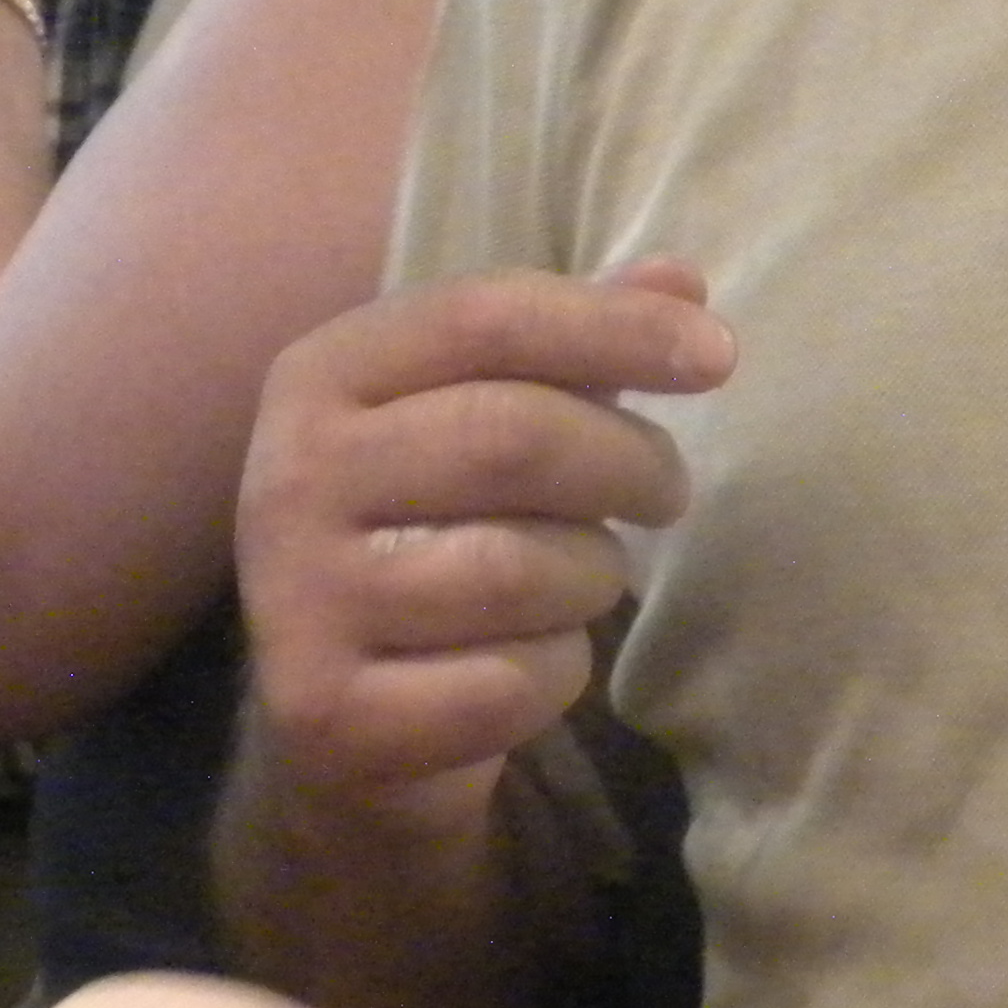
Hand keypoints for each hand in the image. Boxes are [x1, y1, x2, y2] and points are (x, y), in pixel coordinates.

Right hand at [237, 265, 733, 822]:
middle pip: (513, 437)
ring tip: (581, 581)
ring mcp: (299, 603)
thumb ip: (574, 347)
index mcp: (321, 377)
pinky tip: (524, 667)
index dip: (613, 326)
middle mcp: (289, 478)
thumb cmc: (434, 538)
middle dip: (628, 462)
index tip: (718, 356)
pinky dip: (552, 676)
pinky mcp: (332, 717)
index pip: (482, 315)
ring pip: (519, 571)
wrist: (342, 725)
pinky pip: (508, 684)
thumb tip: (682, 281)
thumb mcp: (487, 420)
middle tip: (666, 491)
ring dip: (591, 578)